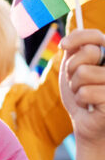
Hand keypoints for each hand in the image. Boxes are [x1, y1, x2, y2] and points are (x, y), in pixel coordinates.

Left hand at [59, 29, 104, 144]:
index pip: (96, 36)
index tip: (63, 45)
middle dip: (73, 69)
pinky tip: (89, 106)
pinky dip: (80, 100)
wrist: (86, 123)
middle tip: (77, 82)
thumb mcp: (73, 70)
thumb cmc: (81, 95)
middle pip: (88, 53)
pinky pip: (85, 92)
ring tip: (83, 95)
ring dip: (76, 87)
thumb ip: (74, 52)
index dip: (78, 37)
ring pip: (84, 73)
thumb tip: (68, 41)